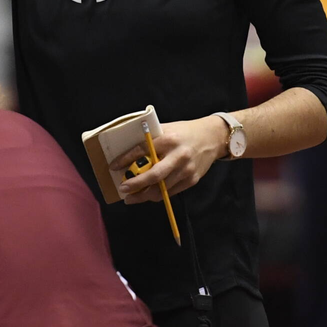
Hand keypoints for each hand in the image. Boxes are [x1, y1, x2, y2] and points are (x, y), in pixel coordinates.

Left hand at [110, 116, 228, 204]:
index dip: (125, 160)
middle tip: (123, 189)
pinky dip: (157, 195)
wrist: (213, 137)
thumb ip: (150, 140)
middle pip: (153, 175)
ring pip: (161, 189)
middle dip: (135, 185)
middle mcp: (178, 155)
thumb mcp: (167, 129)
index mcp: (168, 139)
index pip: (142, 151)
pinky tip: (148, 194)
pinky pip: (171, 193)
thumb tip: (127, 152)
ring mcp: (186, 170)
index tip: (114, 166)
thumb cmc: (185, 132)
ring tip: (131, 197)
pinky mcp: (192, 180)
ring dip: (143, 196)